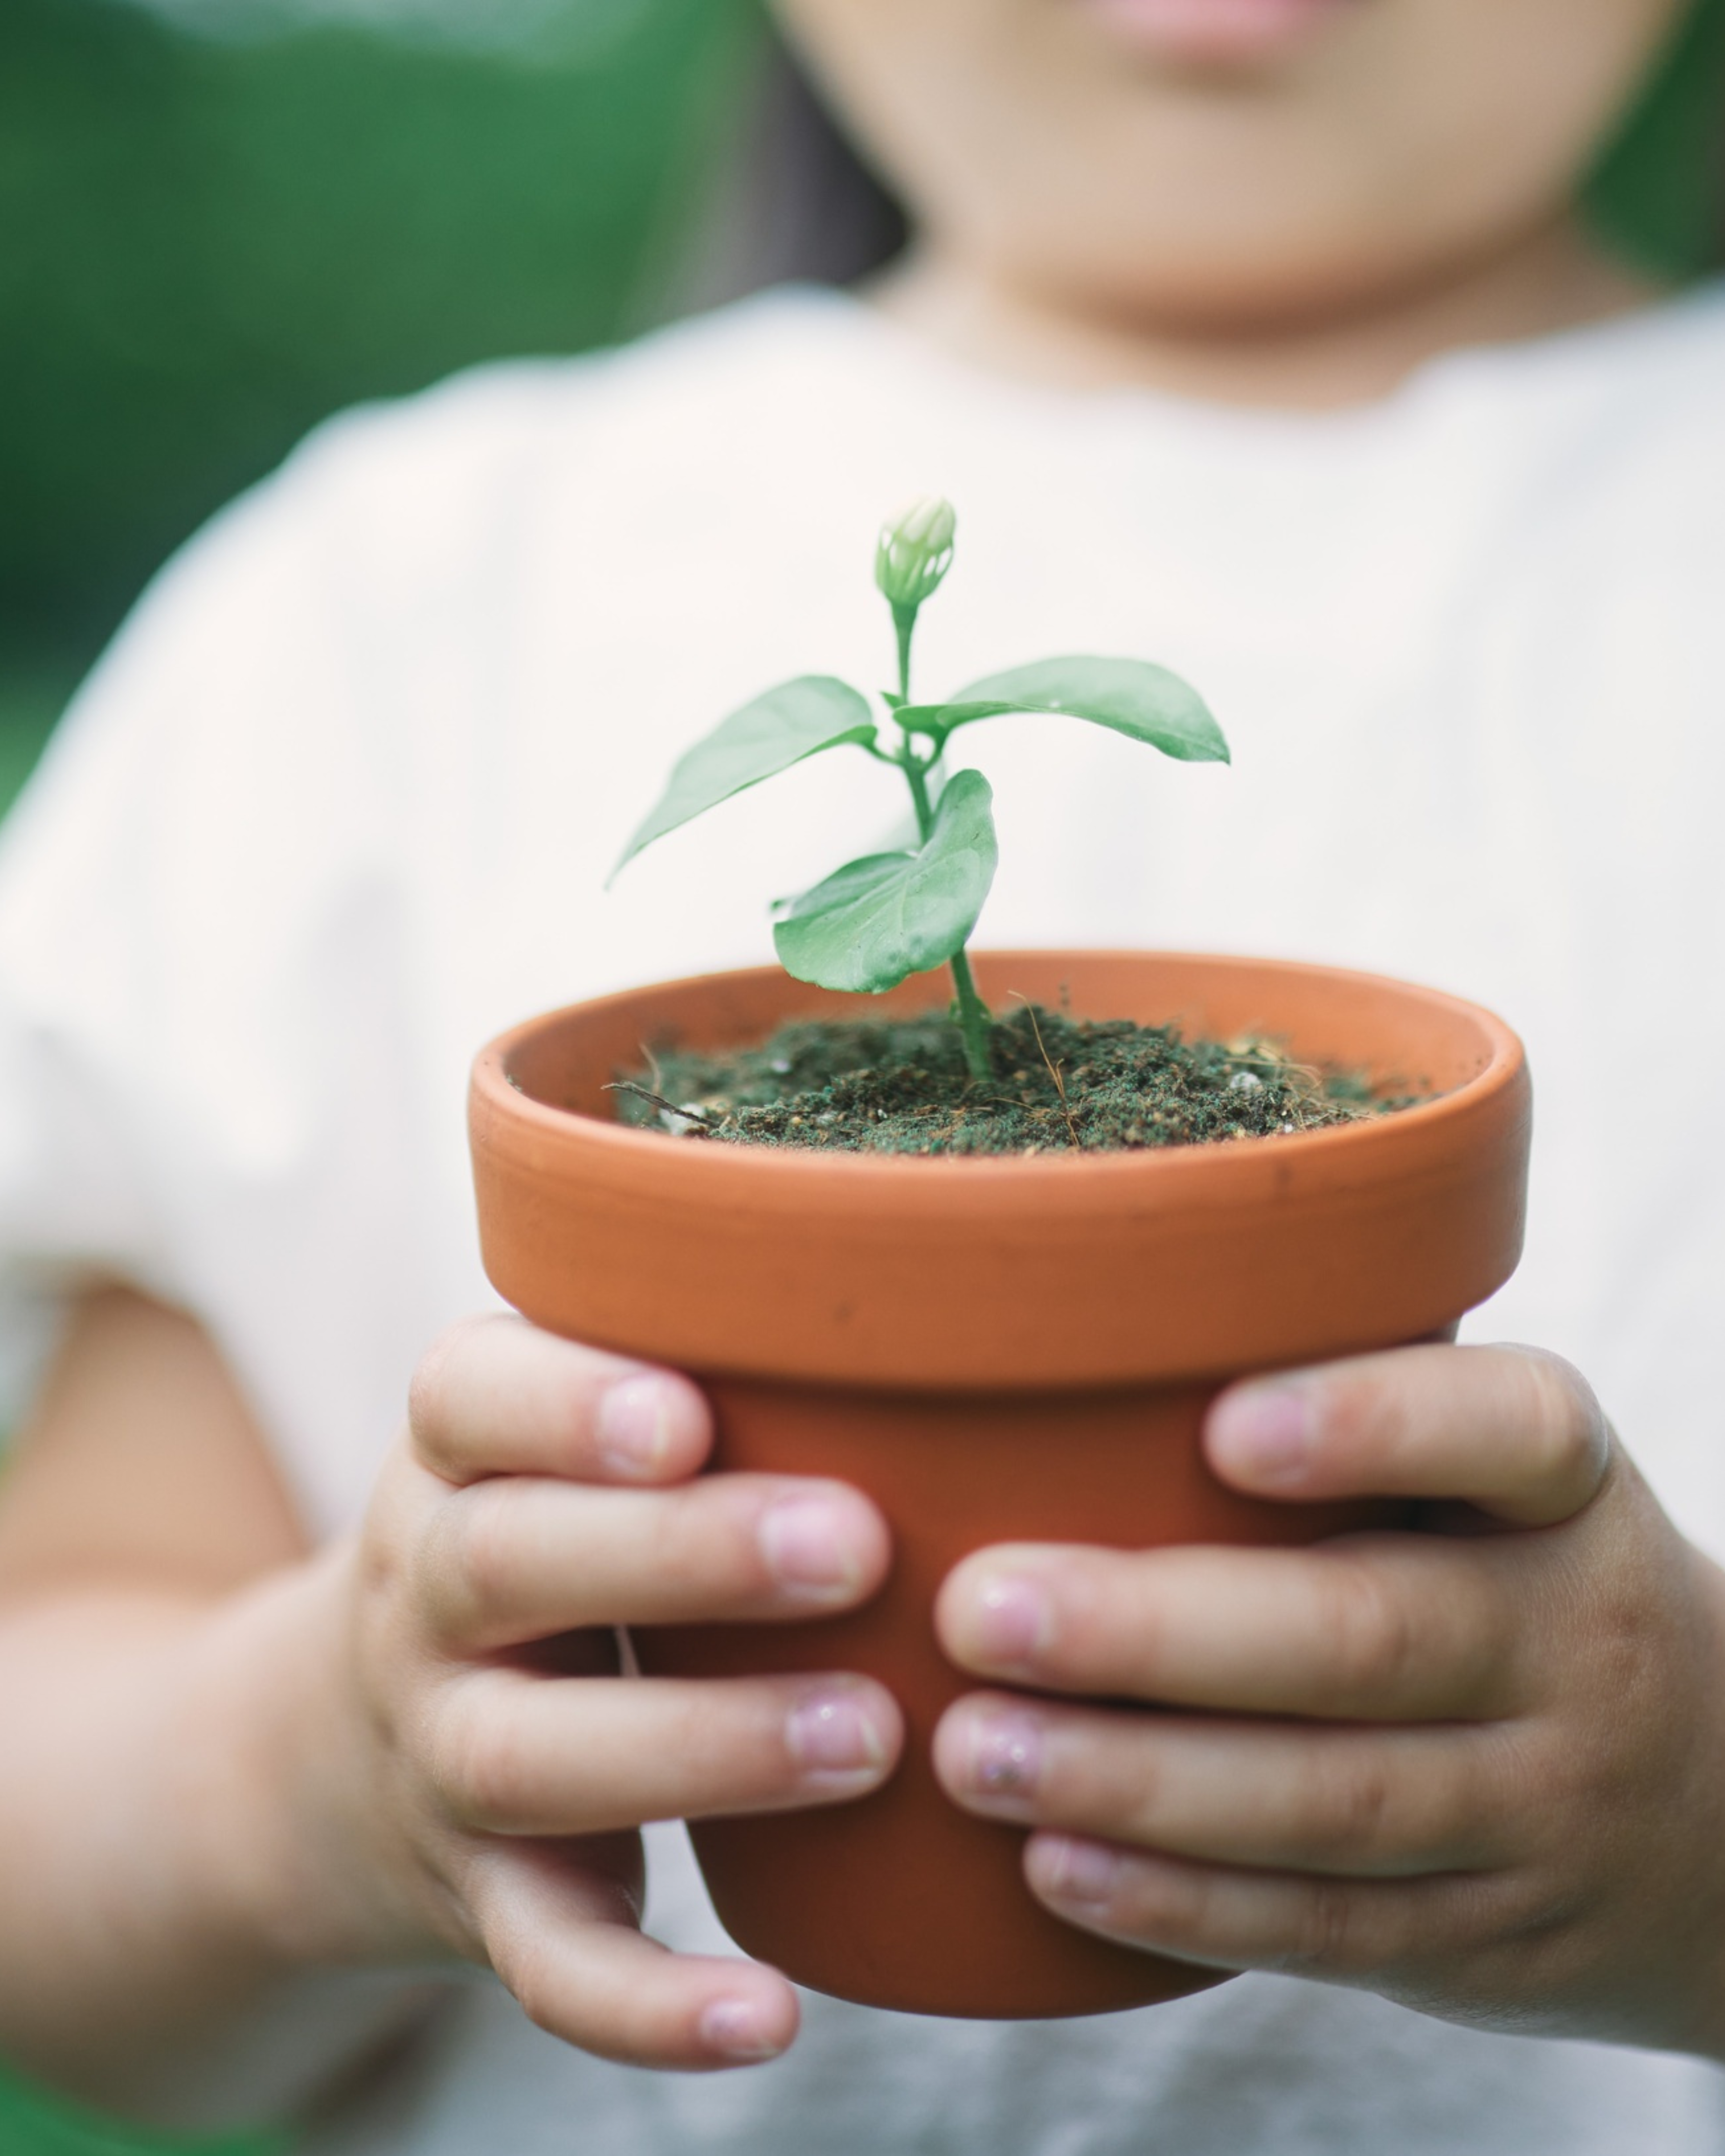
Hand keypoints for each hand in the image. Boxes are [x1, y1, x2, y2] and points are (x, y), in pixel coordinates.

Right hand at [302, 1316, 897, 2070]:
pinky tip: (767, 2016)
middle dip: (679, 1555)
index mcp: (451, 1456)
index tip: (690, 1412)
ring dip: (699, 1748)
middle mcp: (422, 1594)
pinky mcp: (477, 1897)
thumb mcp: (554, 1441)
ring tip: (870, 1736)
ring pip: (528, 1756)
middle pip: (504, 1563)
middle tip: (857, 1546)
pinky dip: (644, 2006)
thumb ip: (688, 1370)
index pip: (465, 1396)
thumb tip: (949, 1304)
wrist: (339, 1750)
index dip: (566, 1401)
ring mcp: (436, 1755)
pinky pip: (542, 1962)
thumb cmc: (542, 1540)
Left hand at [932, 1343, 1724, 2054]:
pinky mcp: (1490, 1938)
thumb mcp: (1489, 1486)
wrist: (1717, 1818)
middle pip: (1372, 1635)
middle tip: (979, 1609)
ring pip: (1333, 1797)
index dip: (1371, 1424)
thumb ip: (1345, 1416)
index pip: (1507, 1430)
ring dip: (1137, 1779)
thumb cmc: (1510, 1582)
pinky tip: (1053, 1863)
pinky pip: (1329, 1925)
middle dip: (1159, 1631)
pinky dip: (1183, 1900)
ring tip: (972, 1750)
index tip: (1219, 1429)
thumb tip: (1065, 1351)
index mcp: (1566, 1492)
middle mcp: (1576, 1639)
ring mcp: (1543, 1804)